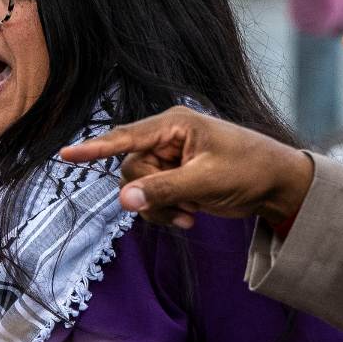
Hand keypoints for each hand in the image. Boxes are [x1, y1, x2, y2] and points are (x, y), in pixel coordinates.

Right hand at [59, 106, 313, 228]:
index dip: (93, 148)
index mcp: (174, 125)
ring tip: (189, 213)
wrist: (277, 185)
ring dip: (158, 207)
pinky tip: (190, 216)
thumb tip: (124, 199)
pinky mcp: (172, 178)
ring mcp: (168, 159)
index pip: (125, 137)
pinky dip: (165, 212)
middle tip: (181, 203)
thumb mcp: (206, 180)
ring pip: (137, 188)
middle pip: (131, 169)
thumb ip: (163, 189)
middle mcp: (166, 138)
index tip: (65, 155)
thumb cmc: (250, 170)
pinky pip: (150, 198)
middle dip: (150, 193)